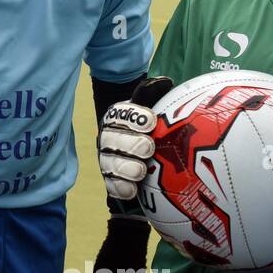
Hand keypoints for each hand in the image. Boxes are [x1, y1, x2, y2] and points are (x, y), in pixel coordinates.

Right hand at [99, 77, 173, 201]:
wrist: (152, 160)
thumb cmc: (158, 129)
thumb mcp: (159, 109)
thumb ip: (156, 95)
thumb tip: (163, 81)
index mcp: (118, 118)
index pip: (119, 114)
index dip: (133, 117)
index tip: (151, 121)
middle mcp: (109, 138)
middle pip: (111, 139)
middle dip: (129, 143)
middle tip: (148, 148)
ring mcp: (108, 160)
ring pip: (108, 162)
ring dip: (124, 167)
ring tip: (141, 172)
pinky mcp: (112, 180)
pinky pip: (111, 185)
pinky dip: (120, 187)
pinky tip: (132, 190)